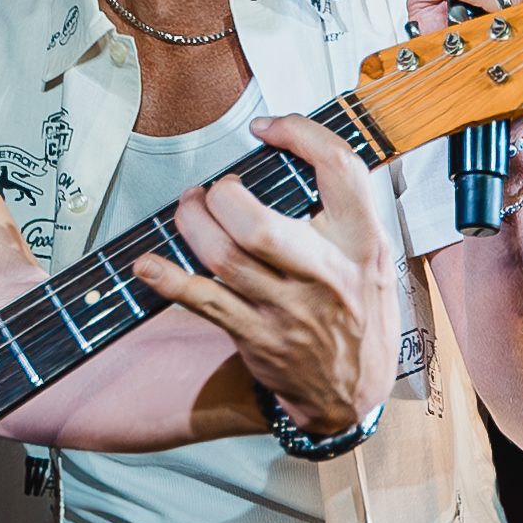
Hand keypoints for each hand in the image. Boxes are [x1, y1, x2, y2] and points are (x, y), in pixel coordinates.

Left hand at [132, 114, 390, 431]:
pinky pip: (202, 301)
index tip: (268, 128)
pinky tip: (148, 262)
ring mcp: (288, 311)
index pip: (338, 169)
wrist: (353, 394)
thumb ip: (346, 213)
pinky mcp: (256, 337)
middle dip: (225, 195)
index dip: (298, 133)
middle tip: (219, 189)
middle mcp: (327, 276)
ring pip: (224, 257)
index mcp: (363, 243)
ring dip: (192, 223)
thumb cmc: (359, 313)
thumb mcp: (374, 258)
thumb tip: (292, 155)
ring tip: (190, 209)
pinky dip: (166, 278)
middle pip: (260, 224)